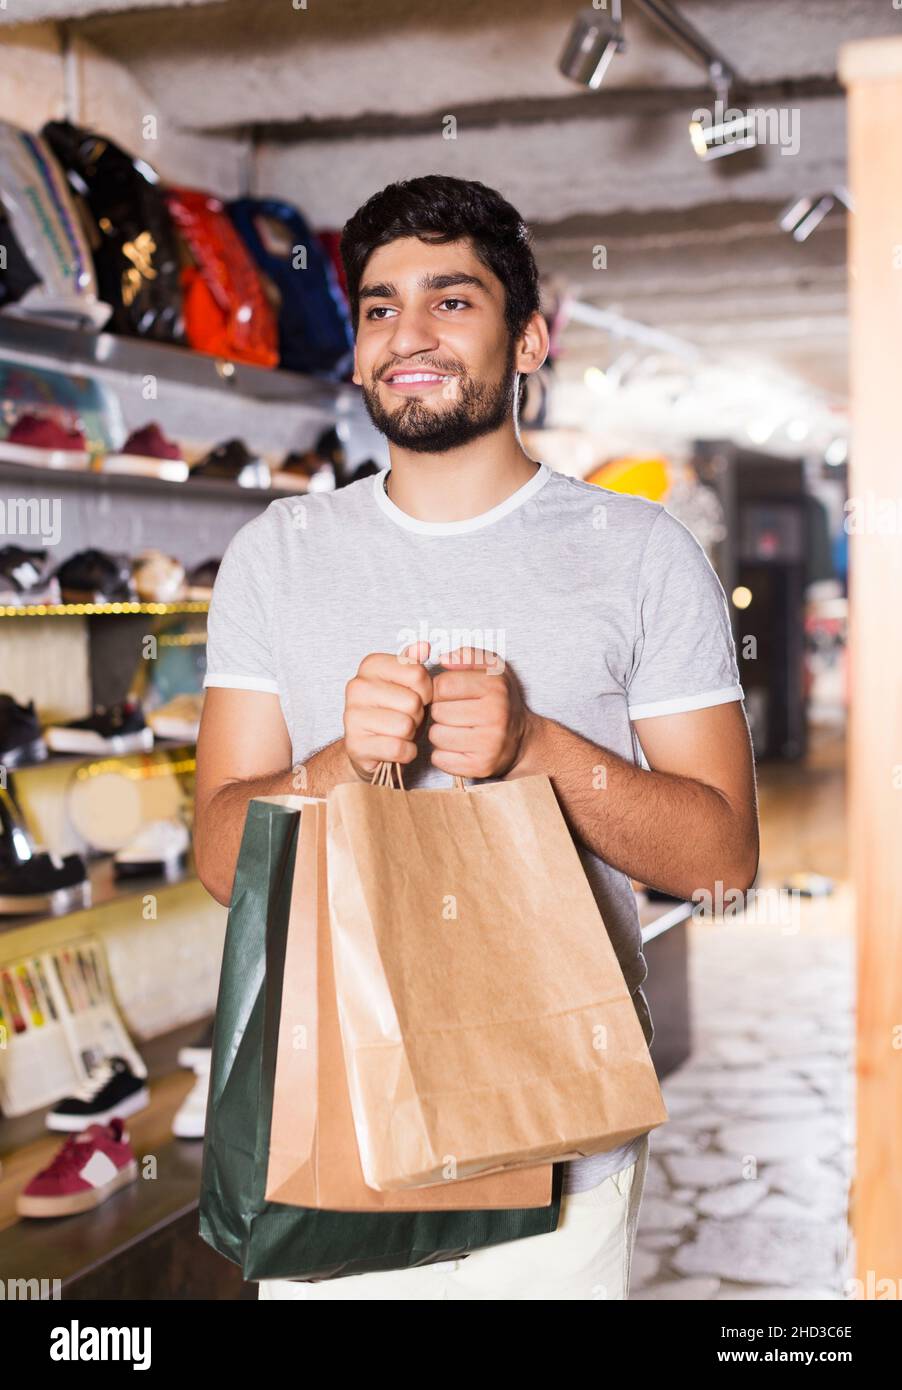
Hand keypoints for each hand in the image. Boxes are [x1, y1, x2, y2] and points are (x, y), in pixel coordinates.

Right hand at [344, 641, 432, 778]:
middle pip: (413, 702)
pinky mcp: (355, 745)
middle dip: (417, 715)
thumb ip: (414, 664)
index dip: (427, 691)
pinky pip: (398, 748)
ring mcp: (351, 716)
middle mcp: (356, 686)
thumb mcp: (407, 684)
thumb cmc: (393, 711)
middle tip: (406, 717)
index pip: (418, 673)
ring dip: (411, 734)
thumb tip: (424, 646)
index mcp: (370, 665)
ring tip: (399, 731)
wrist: (369, 746)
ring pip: (405, 726)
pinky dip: (406, 752)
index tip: (417, 697)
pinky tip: (397, 748)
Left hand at [428, 646, 533, 778]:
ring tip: (457, 728)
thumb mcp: (493, 669)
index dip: (439, 688)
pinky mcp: (480, 767)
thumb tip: (443, 658)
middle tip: (455, 712)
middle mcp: (496, 716)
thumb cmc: (501, 700)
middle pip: (437, 711)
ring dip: (440, 732)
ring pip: (436, 736)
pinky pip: (439, 758)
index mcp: (496, 687)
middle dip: (440, 711)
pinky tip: (458, 746)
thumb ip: (468, 656)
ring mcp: (489, 745)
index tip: (449, 693)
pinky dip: (443, 753)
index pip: (443, 685)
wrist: (523, 740)